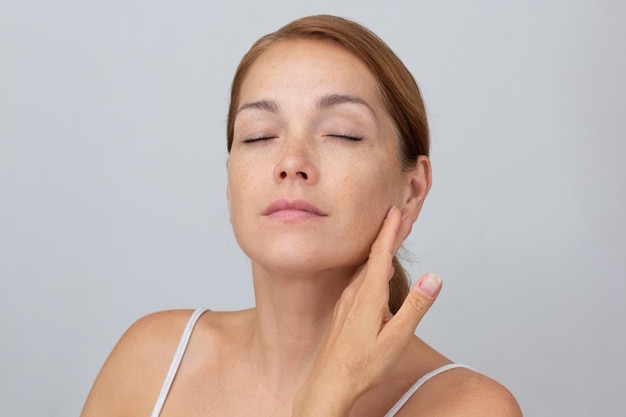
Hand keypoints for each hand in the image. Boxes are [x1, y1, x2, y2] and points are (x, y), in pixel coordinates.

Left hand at [293, 206, 441, 415]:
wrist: (328, 383)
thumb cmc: (362, 365)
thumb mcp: (396, 338)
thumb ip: (416, 307)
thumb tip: (433, 278)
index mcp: (368, 296)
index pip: (380, 254)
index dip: (390, 231)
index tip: (397, 211)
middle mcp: (355, 293)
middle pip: (374, 256)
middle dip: (388, 234)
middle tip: (401, 216)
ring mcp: (347, 301)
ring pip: (366, 267)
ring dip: (380, 250)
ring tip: (392, 237)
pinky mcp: (345, 310)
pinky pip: (359, 279)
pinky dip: (371, 266)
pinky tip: (375, 271)